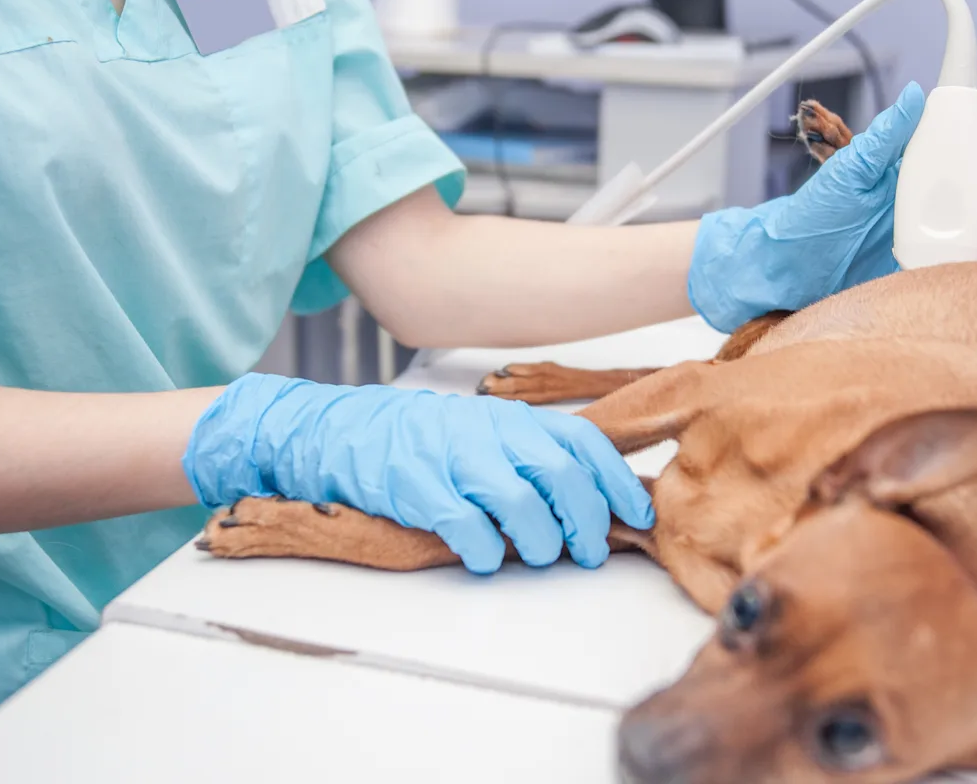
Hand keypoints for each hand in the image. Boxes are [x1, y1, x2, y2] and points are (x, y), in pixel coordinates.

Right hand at [182, 376, 654, 572]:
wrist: (339, 431)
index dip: (614, 479)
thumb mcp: (480, 431)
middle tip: (591, 550)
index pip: (581, 441)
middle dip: (586, 519)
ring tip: (541, 556)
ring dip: (541, 541)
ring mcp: (450, 458)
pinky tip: (486, 558)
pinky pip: (466, 527)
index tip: (636, 513)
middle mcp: (486, 432)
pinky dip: (486, 551)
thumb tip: (590, 497)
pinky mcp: (416, 488)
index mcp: (509, 418)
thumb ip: (528, 454)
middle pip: (559, 475)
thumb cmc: (420, 440)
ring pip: (519, 503)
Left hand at [686, 83, 976, 331]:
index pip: (964, 130)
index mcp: (914, 158)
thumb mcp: (847, 171)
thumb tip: (915, 94)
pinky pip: (975, 257)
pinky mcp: (937, 262)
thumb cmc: (813, 215)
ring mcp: (939, 227)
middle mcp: (934, 190)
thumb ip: (884, 137)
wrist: (794, 271)